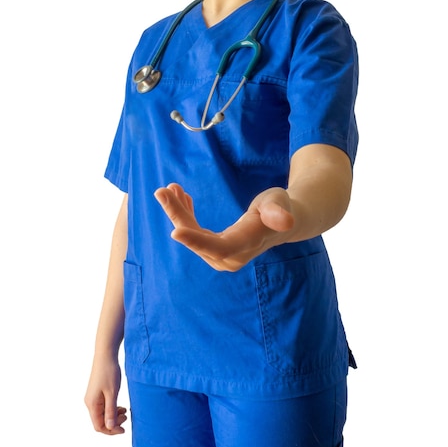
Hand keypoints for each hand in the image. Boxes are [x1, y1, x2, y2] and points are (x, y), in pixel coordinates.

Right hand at [84, 355, 126, 434]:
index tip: (124, 429)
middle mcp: (90, 403)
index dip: (111, 431)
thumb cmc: (109, 372)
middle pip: (100, 421)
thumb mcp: (112, 393)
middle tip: (126, 417)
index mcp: (91, 404)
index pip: (99, 426)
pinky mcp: (97, 393)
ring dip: (114, 416)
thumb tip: (110, 428)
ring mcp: (93, 398)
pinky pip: (103, 407)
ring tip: (125, 412)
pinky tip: (121, 406)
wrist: (106, 356)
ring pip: (102, 414)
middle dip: (113, 423)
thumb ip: (111, 411)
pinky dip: (112, 409)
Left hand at [154, 183, 294, 271]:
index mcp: (247, 244)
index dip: (196, 241)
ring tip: (167, 190)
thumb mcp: (279, 203)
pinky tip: (181, 198)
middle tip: (161, 191)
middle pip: (198, 239)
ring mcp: (222, 256)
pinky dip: (186, 216)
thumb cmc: (281, 207)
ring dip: (178, 213)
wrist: (284, 221)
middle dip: (178, 215)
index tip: (175, 231)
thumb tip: (286, 220)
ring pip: (193, 236)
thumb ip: (277, 212)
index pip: (219, 247)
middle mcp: (231, 256)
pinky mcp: (216, 249)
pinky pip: (195, 234)